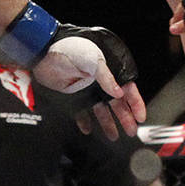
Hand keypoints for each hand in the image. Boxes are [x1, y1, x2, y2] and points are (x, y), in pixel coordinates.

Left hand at [0, 2, 145, 138]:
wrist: (44, 52)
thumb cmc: (70, 49)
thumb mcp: (93, 60)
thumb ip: (106, 77)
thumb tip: (120, 93)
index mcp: (108, 69)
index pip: (127, 88)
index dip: (135, 103)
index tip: (140, 118)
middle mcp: (99, 80)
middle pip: (116, 102)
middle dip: (124, 117)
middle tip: (130, 131)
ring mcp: (87, 88)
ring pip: (100, 109)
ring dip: (107, 123)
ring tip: (113, 136)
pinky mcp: (73, 95)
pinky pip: (81, 111)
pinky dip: (85, 121)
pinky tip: (88, 130)